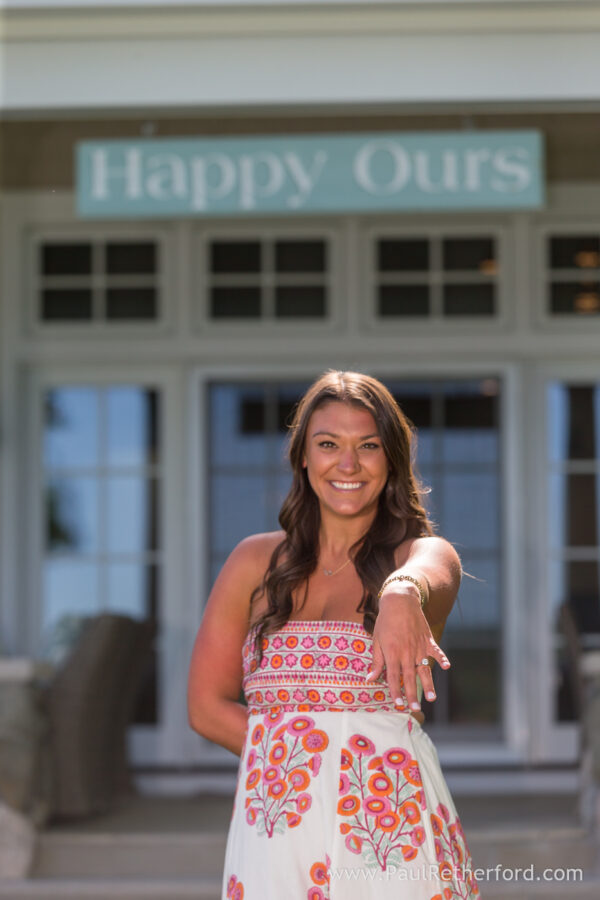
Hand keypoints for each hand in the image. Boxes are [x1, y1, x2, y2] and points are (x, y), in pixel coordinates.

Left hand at [366, 588, 450, 713]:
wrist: (399, 601)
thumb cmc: (385, 622)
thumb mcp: (377, 640)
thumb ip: (376, 661)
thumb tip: (370, 679)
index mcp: (392, 653)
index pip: (393, 677)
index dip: (395, 692)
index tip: (398, 705)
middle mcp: (407, 652)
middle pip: (410, 677)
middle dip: (412, 694)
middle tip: (415, 709)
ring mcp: (419, 646)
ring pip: (424, 668)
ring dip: (428, 684)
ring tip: (432, 698)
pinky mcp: (428, 640)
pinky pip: (436, 651)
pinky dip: (441, 658)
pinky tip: (446, 666)